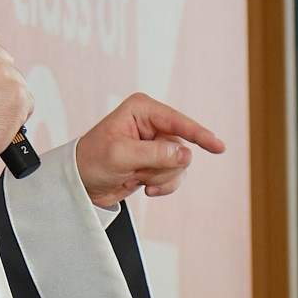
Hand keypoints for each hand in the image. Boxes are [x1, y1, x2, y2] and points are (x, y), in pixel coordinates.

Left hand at [75, 92, 225, 208]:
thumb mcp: (119, 156)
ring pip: (181, 164)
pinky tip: (145, 187)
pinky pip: (176, 176)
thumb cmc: (91, 162)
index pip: (177, 122)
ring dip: (160, 176)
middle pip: (181, 148)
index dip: (199, 134)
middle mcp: (153, 123)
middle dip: (161, 165)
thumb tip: (186, 154)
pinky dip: (163, 185)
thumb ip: (154, 154)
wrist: (80, 184)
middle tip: (136, 170)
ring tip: (136, 176)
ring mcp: (157, 143)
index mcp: (141, 109)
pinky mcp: (159, 161)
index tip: (218, 146)